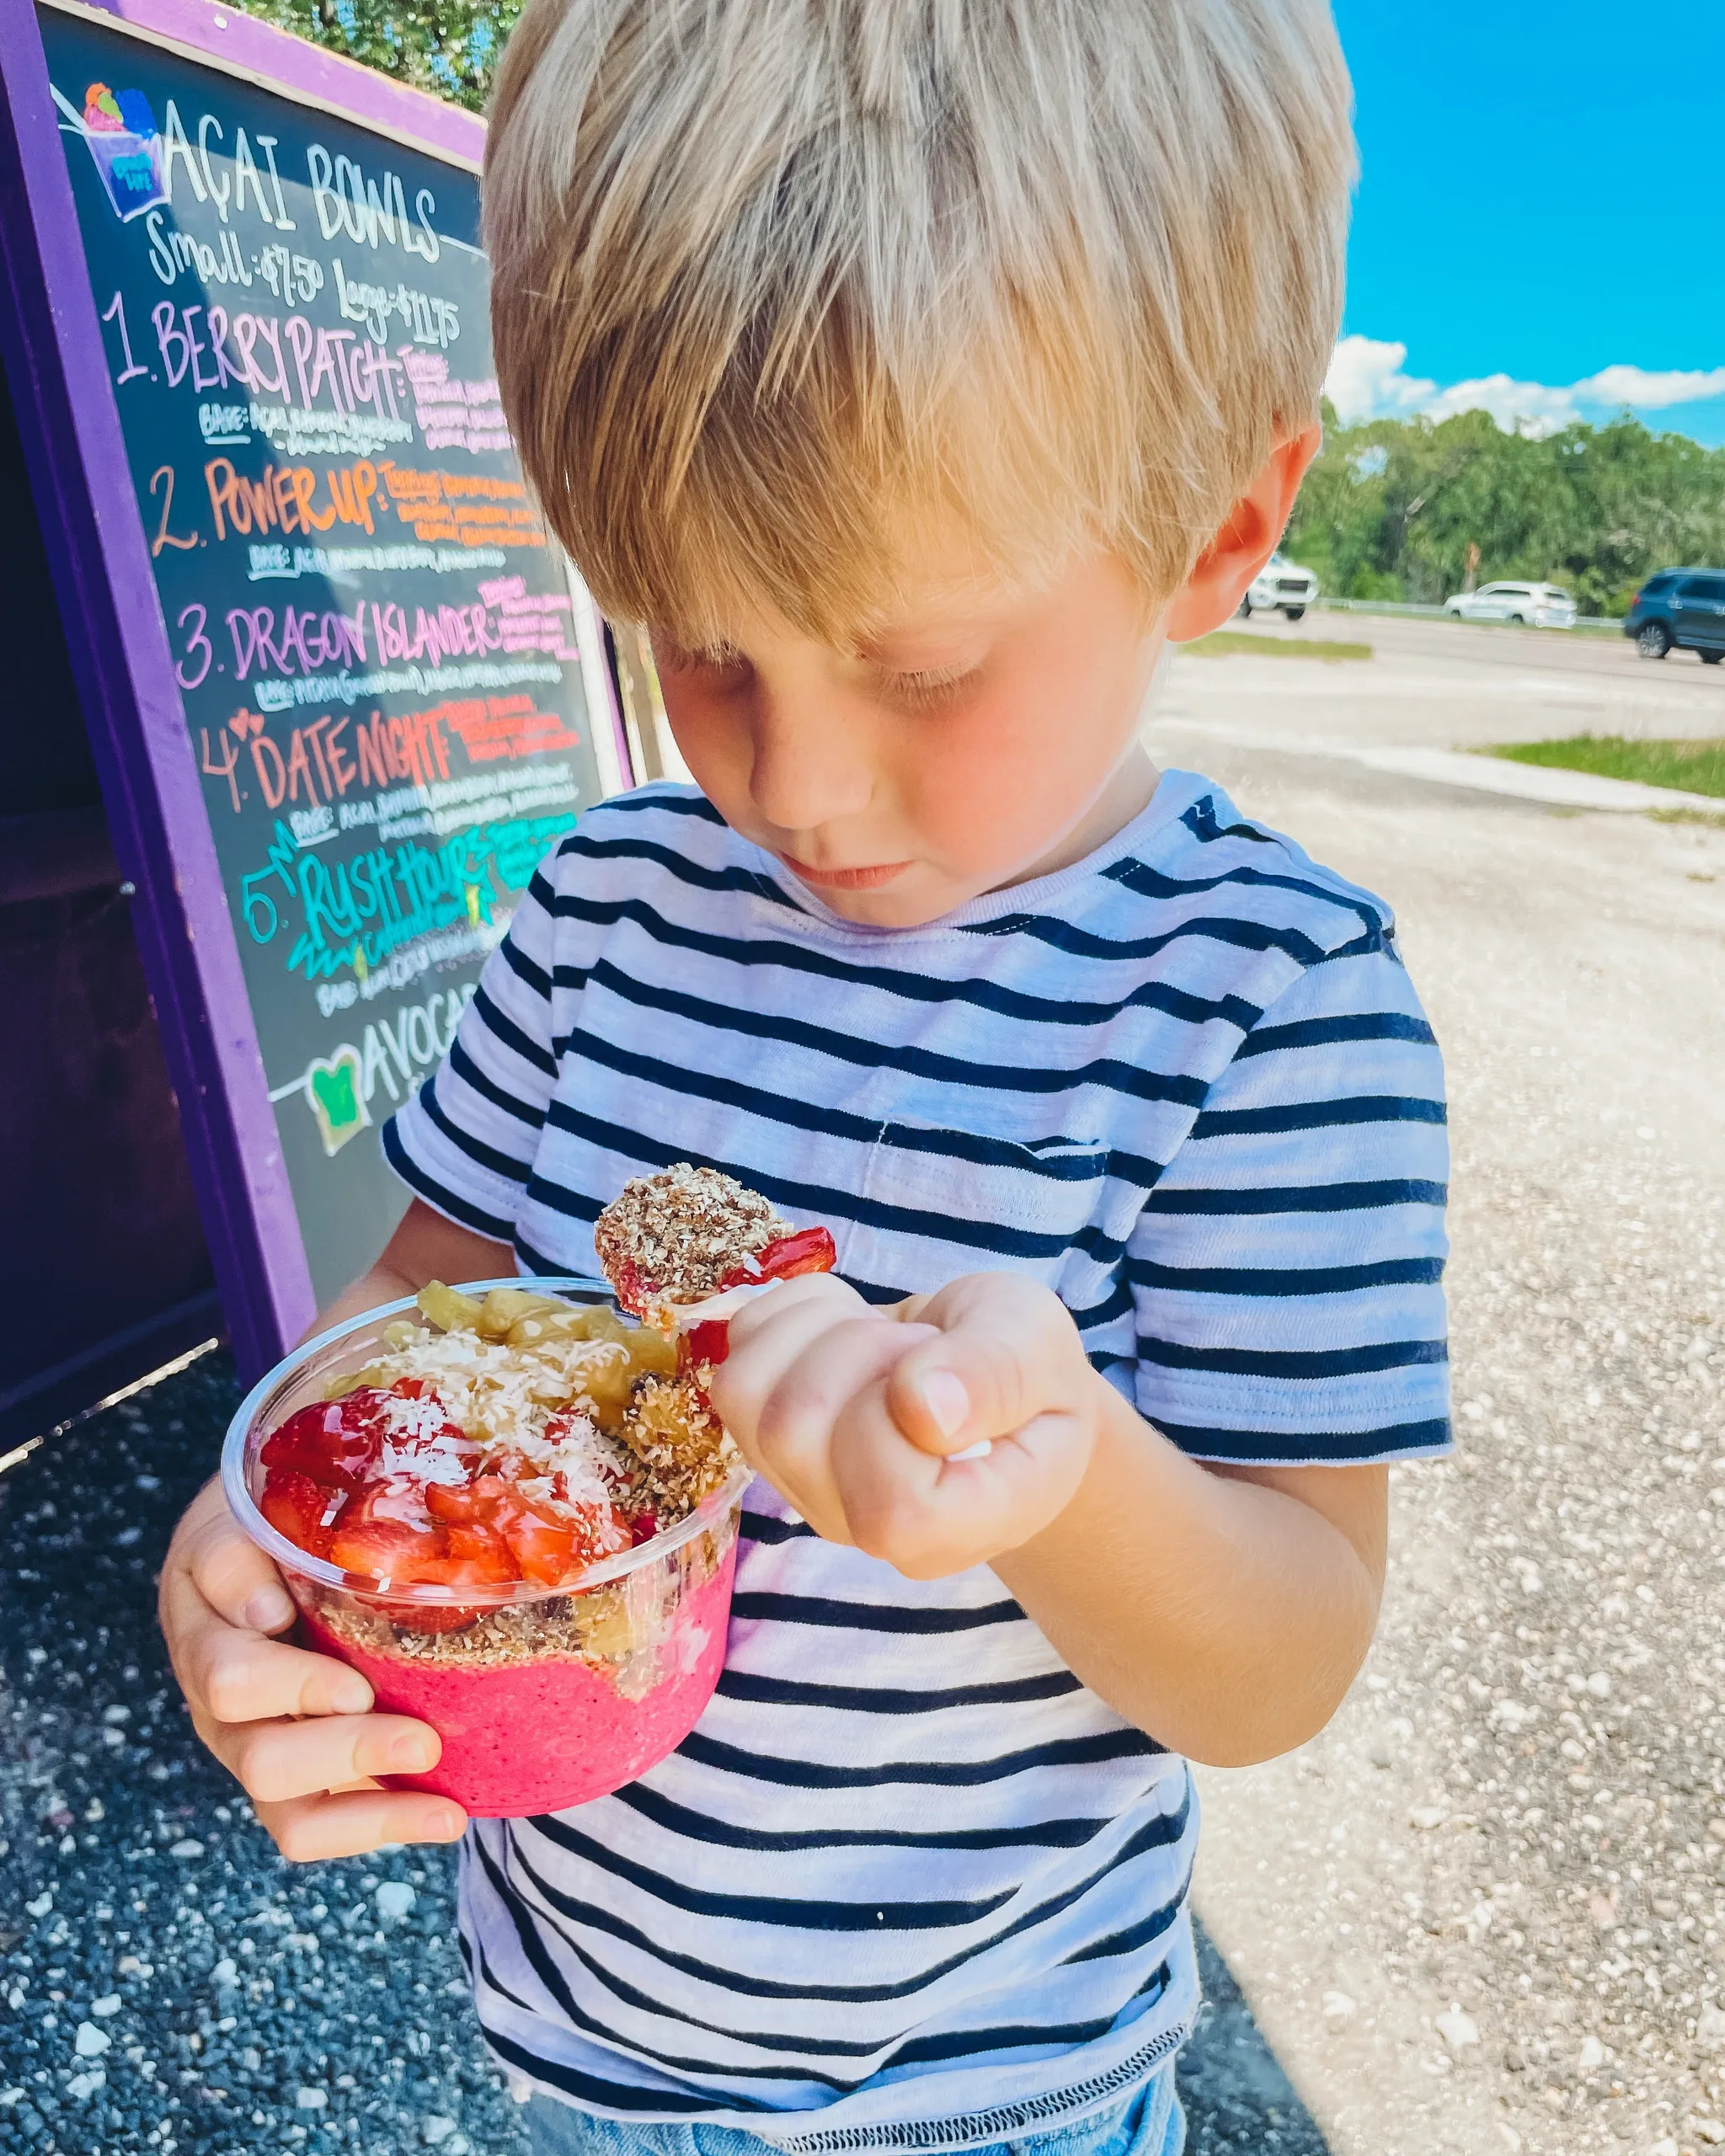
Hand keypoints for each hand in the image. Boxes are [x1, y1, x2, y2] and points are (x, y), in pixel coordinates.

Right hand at [159, 1478, 466, 1859]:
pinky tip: (447, 1818)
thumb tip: (265, 1611)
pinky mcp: (299, 1778)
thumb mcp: (240, 1518)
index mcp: (204, 1639)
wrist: (264, 1539)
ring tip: (447, 1811)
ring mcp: (258, 1749)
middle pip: (262, 1760)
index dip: (295, 1691)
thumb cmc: (262, 1523)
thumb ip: (239, 1556)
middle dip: (348, 1755)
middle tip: (423, 1742)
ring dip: (374, 1814)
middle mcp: (223, 1710)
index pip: (230, 1681)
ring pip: (290, 1815)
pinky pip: (325, 1826)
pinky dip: (385, 1826)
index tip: (358, 1689)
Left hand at [709, 1271, 1100, 1577]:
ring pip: (748, 1393)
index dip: (895, 1408)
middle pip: (796, 1433)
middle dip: (857, 1347)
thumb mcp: (1041, 1350)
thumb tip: (920, 1403)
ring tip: (882, 1335)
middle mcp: (866, 1530)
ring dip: (816, 1328)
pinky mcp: (766, 1439)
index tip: (944, 1366)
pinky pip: (736, 1358)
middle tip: (921, 1345)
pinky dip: (788, 1314)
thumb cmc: (1032, 1376)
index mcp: (959, 1529)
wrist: (996, 1385)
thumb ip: (996, 1375)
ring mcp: (806, 1490)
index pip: (889, 1504)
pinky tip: (845, 1323)